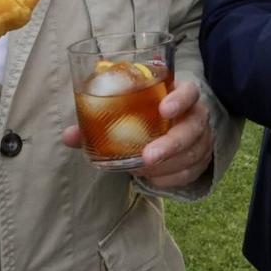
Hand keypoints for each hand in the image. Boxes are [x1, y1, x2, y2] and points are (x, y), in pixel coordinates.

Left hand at [62, 76, 214, 189]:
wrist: (169, 128)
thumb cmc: (144, 115)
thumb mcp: (126, 112)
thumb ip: (98, 122)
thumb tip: (68, 136)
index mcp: (178, 94)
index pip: (189, 91)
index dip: (180, 100)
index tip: (163, 109)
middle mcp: (196, 114)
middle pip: (193, 128)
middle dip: (170, 144)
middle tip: (147, 156)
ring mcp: (202, 138)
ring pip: (192, 154)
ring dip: (167, 165)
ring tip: (141, 169)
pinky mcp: (202, 160)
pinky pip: (190, 173)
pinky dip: (170, 179)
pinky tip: (152, 179)